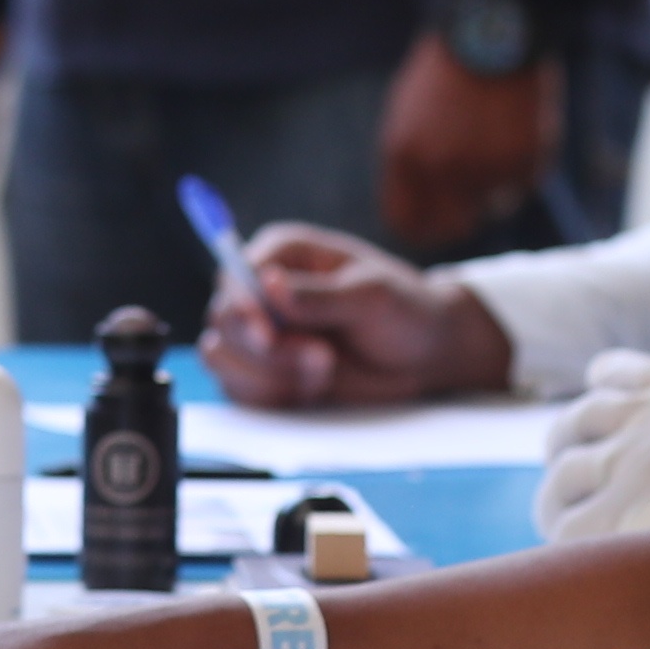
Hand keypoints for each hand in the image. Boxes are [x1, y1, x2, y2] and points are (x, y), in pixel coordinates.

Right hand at [205, 223, 513, 405]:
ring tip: (326, 371)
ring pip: (224, 358)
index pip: (234, 275)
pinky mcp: (265, 371)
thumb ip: (319, 295)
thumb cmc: (404, 310)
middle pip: (224, 320)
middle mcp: (262, 290)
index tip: (271, 335)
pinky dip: (272, 395)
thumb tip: (269, 282)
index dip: (243, 306)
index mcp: (283, 253)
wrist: (425, 356)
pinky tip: (313, 388)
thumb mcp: (371, 297)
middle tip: (323, 359)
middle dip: (268, 350)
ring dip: (271, 375)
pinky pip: (239, 389)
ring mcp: (261, 333)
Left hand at [377, 35, 555, 248]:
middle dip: (460, 217)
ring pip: (493, 204)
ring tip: (494, 138)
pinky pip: (522, 184)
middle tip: (470, 201)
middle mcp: (443, 169)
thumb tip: (417, 207)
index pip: (405, 221)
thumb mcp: (407, 116)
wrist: (492, 29)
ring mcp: (486, 167)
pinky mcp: (525, 160)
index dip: (420, 227)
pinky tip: (516, 129)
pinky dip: (521, 166)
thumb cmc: (445, 71)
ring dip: (494, 184)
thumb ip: (409, 165)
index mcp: (404, 156)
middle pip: (452, 226)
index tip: (433, 223)